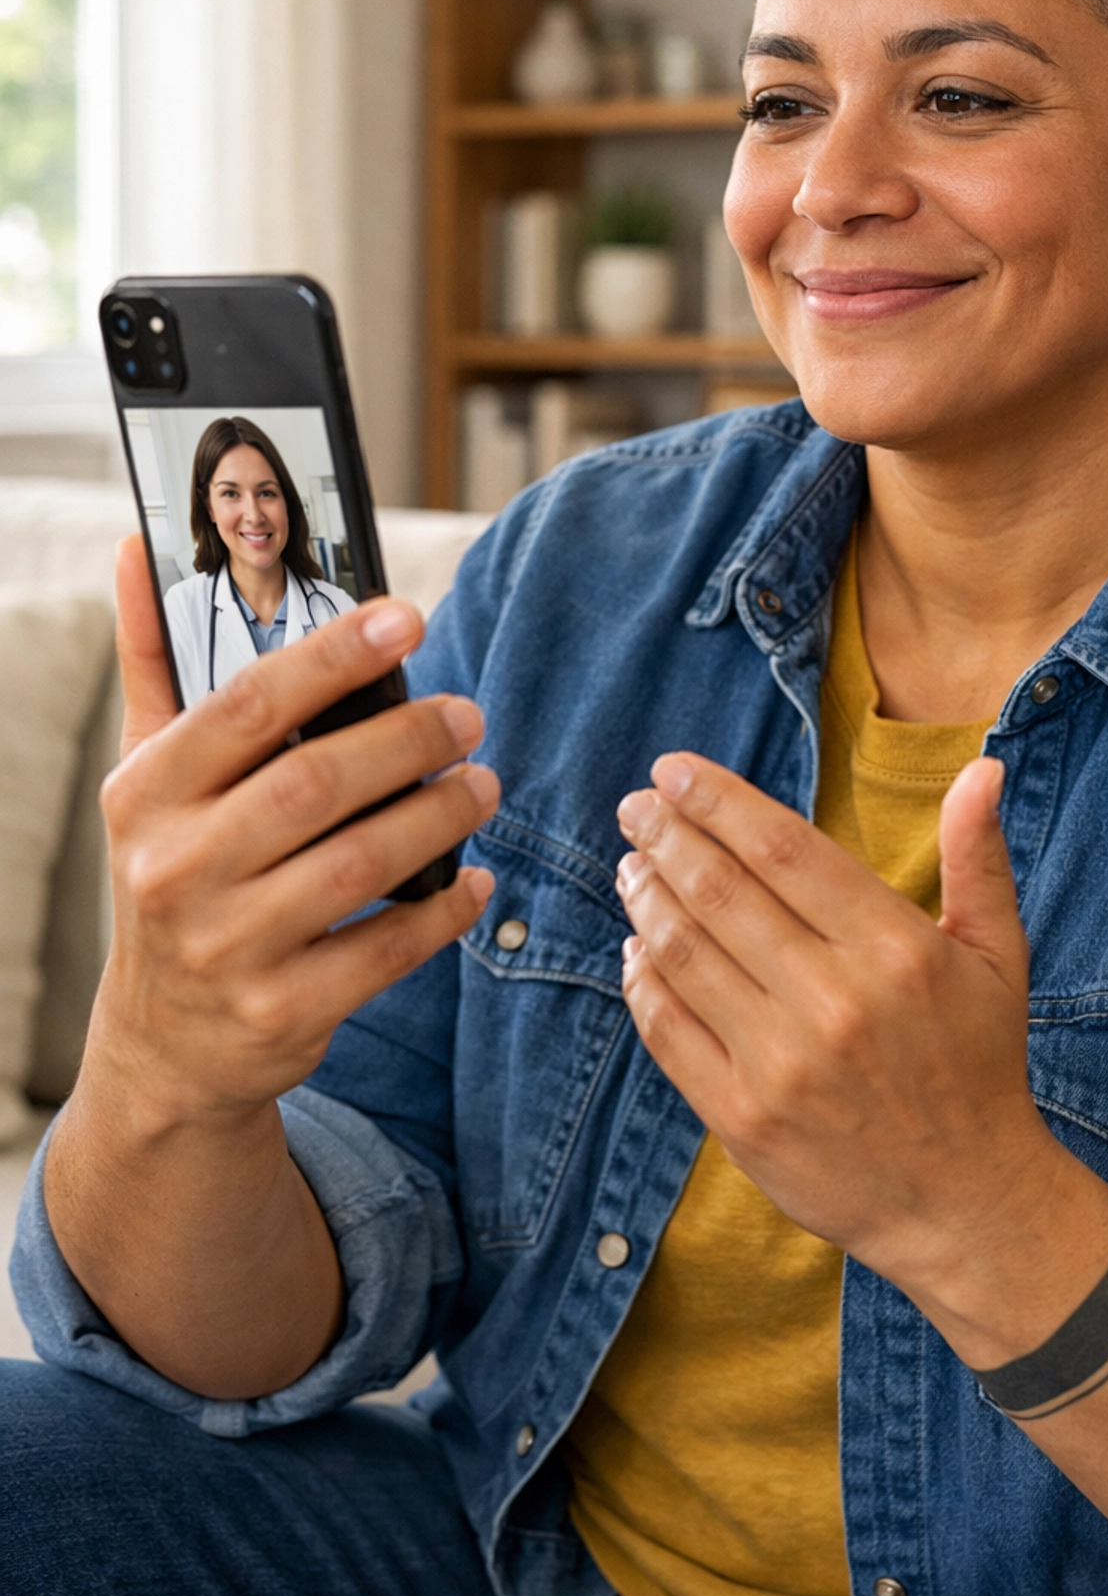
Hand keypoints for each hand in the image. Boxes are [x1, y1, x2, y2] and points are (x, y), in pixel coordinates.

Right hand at [95, 534, 498, 1127]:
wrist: (165, 1047)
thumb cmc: (175, 876)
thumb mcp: (146, 777)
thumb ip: (153, 662)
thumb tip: (137, 548)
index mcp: (145, 794)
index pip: (245, 705)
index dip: (332, 656)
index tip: (405, 618)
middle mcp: (176, 869)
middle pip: (316, 782)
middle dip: (409, 739)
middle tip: (469, 714)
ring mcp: (227, 947)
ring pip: (361, 862)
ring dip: (441, 814)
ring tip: (483, 782)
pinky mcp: (279, 1011)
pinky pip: (386, 950)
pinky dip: (444, 910)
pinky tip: (476, 878)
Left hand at [615, 749, 1072, 1339]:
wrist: (966, 1206)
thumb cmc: (980, 1065)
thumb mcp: (998, 956)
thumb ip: (979, 859)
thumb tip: (980, 767)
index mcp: (894, 949)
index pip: (783, 848)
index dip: (718, 800)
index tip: (672, 770)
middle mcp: (834, 1001)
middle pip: (721, 892)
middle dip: (665, 836)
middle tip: (635, 806)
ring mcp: (782, 1064)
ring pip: (685, 954)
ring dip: (646, 898)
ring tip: (630, 865)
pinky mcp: (743, 1119)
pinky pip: (670, 1031)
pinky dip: (643, 982)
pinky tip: (637, 948)